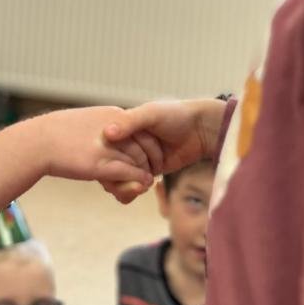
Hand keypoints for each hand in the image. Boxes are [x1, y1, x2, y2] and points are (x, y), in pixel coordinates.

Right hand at [35, 107, 155, 189]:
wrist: (38, 141)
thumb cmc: (59, 133)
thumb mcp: (87, 123)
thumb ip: (104, 127)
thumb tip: (112, 134)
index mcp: (113, 116)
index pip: (143, 131)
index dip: (150, 146)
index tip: (150, 158)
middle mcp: (115, 128)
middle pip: (144, 146)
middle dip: (149, 162)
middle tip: (149, 174)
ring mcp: (108, 146)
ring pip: (139, 161)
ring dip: (145, 173)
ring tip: (144, 183)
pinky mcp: (100, 163)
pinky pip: (129, 173)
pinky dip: (138, 180)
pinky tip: (141, 186)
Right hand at [100, 98, 225, 203]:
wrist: (202, 130)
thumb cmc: (175, 115)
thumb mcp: (151, 114)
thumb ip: (130, 122)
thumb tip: (107, 134)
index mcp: (122, 127)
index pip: (102, 147)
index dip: (101, 159)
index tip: (103, 167)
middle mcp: (126, 144)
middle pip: (108, 165)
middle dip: (113, 177)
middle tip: (118, 182)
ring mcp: (137, 159)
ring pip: (120, 177)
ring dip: (123, 186)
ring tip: (135, 187)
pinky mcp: (149, 171)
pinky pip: (134, 184)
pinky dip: (133, 190)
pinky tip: (138, 190)